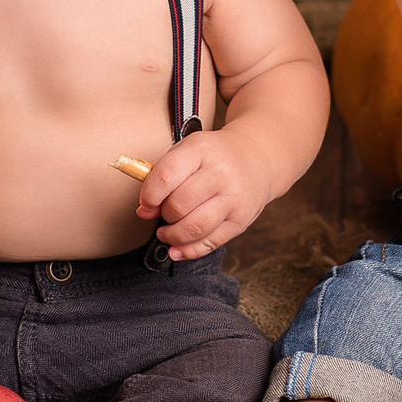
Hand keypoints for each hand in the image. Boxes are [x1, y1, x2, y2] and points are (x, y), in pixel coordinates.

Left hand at [131, 129, 278, 261]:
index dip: (149, 196)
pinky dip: (188, 251)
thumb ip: (162, 175)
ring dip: (172, 236)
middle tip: (162, 214)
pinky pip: (210, 243)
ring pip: (194, 228)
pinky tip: (177, 249)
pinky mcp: (241, 220)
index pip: (166, 177)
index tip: (146, 204)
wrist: (257, 159)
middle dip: (163, 215)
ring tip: (166, 232)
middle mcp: (220, 174)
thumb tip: (144, 211)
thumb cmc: (214, 156)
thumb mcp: (188, 151)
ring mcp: (234, 198)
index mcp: (202, 150)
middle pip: (179, 206)